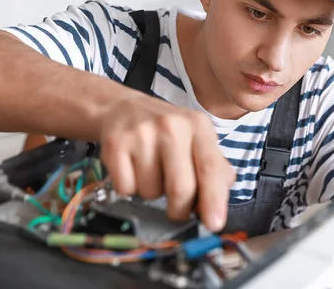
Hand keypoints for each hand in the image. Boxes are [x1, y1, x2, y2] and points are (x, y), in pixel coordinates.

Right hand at [99, 95, 235, 230]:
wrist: (124, 110)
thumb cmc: (168, 133)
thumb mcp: (198, 141)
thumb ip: (214, 170)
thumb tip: (218, 206)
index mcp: (199, 126)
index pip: (210, 168)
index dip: (214, 199)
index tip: (214, 224)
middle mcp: (172, 126)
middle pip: (181, 188)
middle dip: (180, 210)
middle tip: (178, 210)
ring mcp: (141, 134)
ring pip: (151, 192)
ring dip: (153, 194)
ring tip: (152, 172)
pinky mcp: (115, 144)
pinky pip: (126, 189)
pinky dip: (130, 189)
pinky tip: (133, 169)